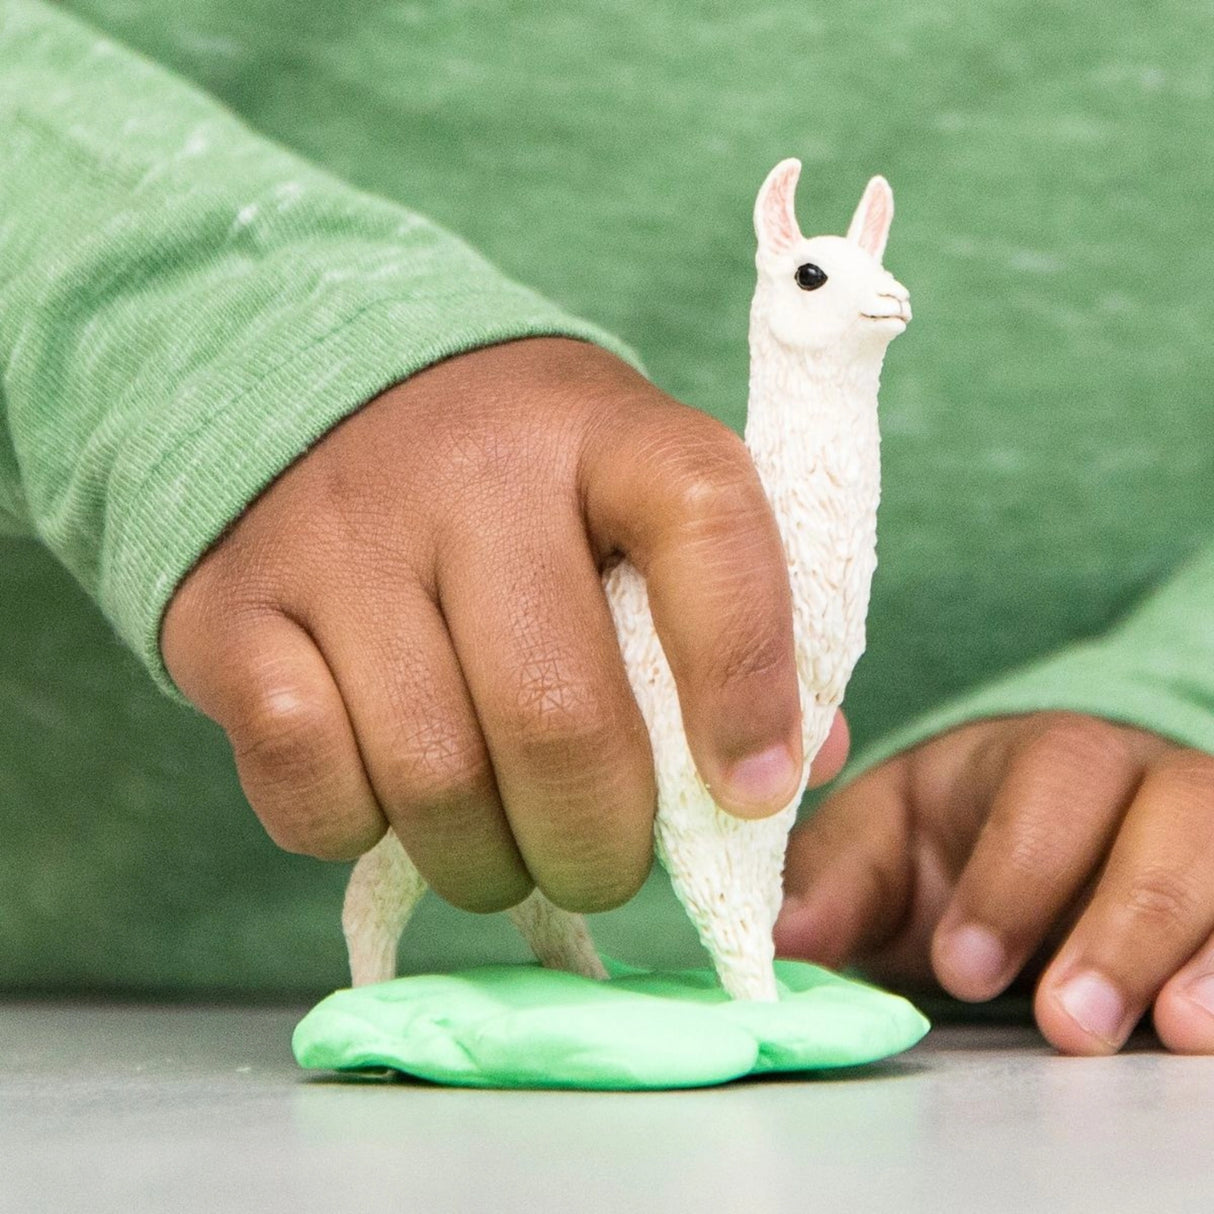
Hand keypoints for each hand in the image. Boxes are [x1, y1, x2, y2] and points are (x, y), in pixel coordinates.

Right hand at [163, 337, 846, 913]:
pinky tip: (386, 795)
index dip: (748, 677)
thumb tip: (784, 773)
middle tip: (601, 863)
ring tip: (503, 849)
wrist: (328, 401)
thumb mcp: (636, 507)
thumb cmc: (521, 488)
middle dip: (598, 846)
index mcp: (606, 432)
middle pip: (557, 714)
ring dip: (486, 861)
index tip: (751, 792)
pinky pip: (308, 778)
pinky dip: (360, 828)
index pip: (707, 526)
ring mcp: (339, 536)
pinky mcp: (233, 608)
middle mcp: (470, 472)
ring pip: (432, 774)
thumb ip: (729, 624)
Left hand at [775, 711, 1213, 1054]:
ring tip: (1173, 1032)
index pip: (1051, 780)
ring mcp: (1209, 836)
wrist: (1035, 852)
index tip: (962, 966)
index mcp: (1041, 753)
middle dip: (1122, 921)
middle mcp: (1144, 781)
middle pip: (1171, 817)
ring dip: (1208, 951)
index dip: (1017, 871)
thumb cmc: (949, 841)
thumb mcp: (881, 850)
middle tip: (1067, 1022)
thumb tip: (782, 940)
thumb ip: (837, 884)